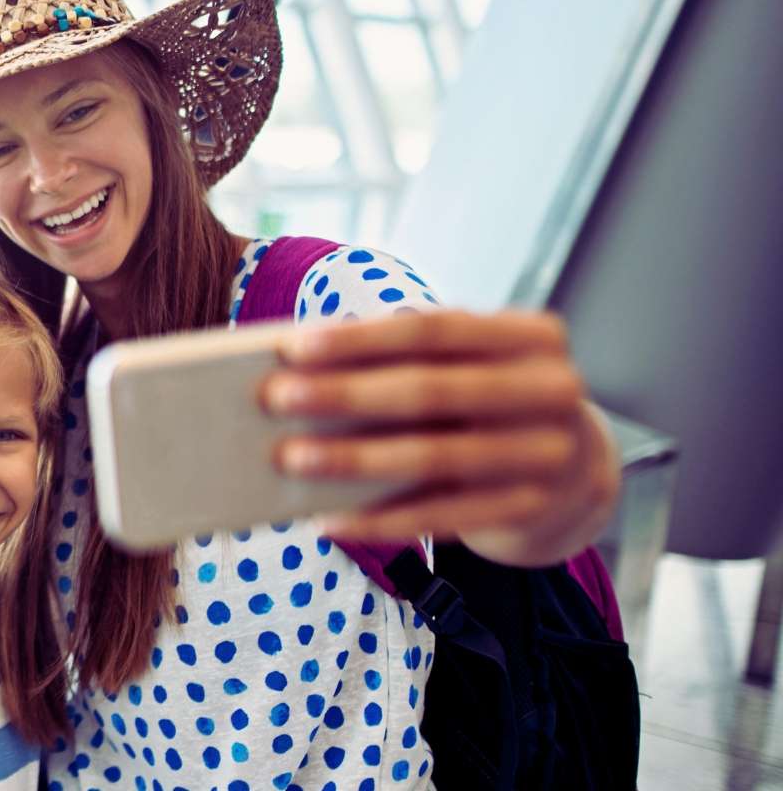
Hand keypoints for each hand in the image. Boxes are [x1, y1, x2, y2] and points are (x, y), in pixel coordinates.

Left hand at [263, 310, 619, 565]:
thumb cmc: (491, 404)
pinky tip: (328, 519)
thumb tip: (306, 367)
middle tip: (276, 400)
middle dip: (346, 395)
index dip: (362, 339)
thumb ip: (410, 359)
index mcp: (533, 338)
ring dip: (353, 460)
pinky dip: (379, 519)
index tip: (293, 347)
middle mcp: (551, 391)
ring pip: (434, 458)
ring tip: (290, 460)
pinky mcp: (530, 510)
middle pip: (432, 391)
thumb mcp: (471, 366)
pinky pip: (441, 518)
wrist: (572, 474)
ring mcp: (548, 455)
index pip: (436, 330)